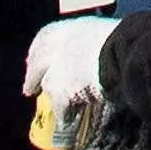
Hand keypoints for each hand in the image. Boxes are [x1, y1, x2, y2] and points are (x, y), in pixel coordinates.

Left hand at [22, 12, 117, 149]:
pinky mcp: (62, 92)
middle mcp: (57, 48)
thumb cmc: (120, 38)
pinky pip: (60, 108)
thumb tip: (94, 48)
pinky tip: (67, 120)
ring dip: (51, 95)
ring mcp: (57, 70)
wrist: (120, 52)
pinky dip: (64, 115)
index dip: (36, 49)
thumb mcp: (101, 31)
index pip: (44, 36)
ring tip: (55, 105)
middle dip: (32, 77)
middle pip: (37, 64)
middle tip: (29, 88)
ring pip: (48, 86)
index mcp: (69, 29)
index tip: (32, 58)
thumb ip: (90, 39)